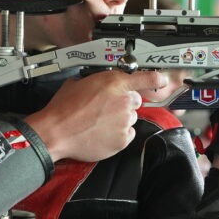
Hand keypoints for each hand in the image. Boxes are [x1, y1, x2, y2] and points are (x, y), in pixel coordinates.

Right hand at [25, 70, 167, 161]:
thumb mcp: (78, 83)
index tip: (162, 81)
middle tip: (106, 109)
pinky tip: (101, 133)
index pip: (147, 79)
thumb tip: (98, 82)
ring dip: (119, 120)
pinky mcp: (123, 140)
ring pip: (130, 118)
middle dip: (123, 103)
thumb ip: (96, 81)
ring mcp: (125, 121)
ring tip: (98, 123)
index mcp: (114, 83)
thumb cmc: (63, 109)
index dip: (156, 80)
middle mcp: (124, 101)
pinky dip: (117, 135)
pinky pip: (127, 135)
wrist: (56, 132)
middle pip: (135, 101)